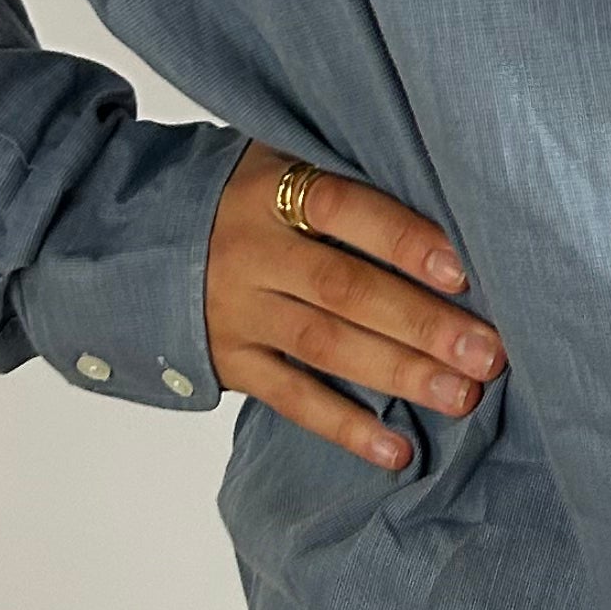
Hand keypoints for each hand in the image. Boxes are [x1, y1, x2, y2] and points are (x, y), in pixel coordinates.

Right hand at [203, 142, 505, 471]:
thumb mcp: (273, 160)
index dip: (402, 238)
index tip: (463, 269)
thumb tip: (442, 194)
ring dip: (399, 374)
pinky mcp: (230, 362)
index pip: (343, 208)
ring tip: (461, 395)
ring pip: (326, 347)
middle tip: (487, 351)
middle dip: (422, 323)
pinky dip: (345, 427)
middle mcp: (252, 253)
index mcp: (269, 191)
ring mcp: (237, 313)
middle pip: (345, 290)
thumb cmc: (234, 195)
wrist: (123, 240)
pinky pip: (291, 399)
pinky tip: (395, 449)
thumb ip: (339, 174)